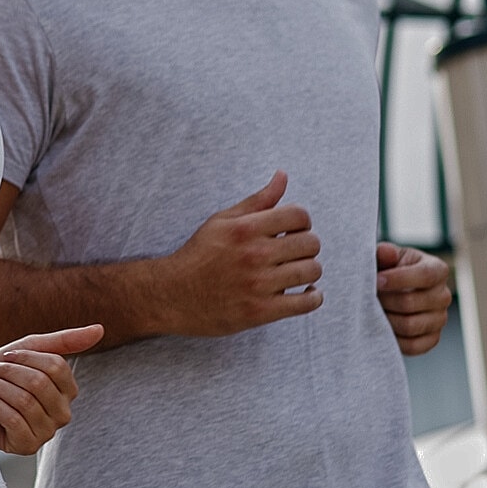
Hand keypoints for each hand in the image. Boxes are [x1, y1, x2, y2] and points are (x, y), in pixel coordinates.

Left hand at [0, 324, 103, 453]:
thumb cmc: (3, 372)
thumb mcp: (31, 350)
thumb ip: (65, 341)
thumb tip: (100, 329)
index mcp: (69, 390)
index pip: (57, 366)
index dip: (26, 357)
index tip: (8, 356)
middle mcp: (63, 413)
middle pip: (39, 383)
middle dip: (10, 372)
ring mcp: (47, 432)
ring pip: (25, 401)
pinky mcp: (28, 446)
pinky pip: (14, 419)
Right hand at [153, 172, 322, 336]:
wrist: (172, 295)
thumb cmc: (199, 255)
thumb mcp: (223, 221)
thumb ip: (257, 200)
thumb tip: (283, 176)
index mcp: (245, 228)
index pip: (299, 215)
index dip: (302, 221)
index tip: (295, 230)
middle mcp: (254, 255)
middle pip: (310, 243)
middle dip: (307, 245)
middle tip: (295, 252)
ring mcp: (258, 285)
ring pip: (312, 271)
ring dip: (310, 270)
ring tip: (298, 271)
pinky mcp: (260, 311)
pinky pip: (306, 303)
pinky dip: (313, 298)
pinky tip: (307, 293)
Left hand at [376, 242, 450, 355]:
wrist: (392, 292)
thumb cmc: (390, 269)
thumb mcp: (388, 257)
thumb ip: (385, 253)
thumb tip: (386, 252)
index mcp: (437, 270)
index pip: (425, 276)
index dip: (398, 279)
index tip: (376, 281)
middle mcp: (443, 295)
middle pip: (412, 303)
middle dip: (385, 301)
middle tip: (367, 298)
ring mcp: (440, 319)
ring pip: (411, 326)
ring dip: (386, 320)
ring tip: (370, 312)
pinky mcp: (432, 339)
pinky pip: (414, 345)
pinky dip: (394, 339)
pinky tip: (380, 327)